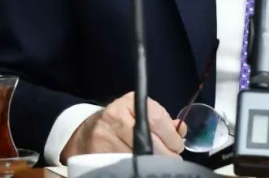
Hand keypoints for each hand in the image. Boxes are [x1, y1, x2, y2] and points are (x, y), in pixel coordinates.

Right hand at [61, 93, 185, 162]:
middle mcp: (117, 115)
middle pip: (150, 141)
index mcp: (131, 102)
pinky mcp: (99, 152)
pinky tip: (140, 167)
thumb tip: (181, 132)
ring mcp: (106, 135)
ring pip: (139, 156)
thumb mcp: (139, 113)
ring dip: (152, 164)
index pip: (158, 120)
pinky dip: (136, 168)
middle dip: (166, 154)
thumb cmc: (120, 122)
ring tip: (156, 164)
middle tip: (171, 160)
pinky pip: (125, 165)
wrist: (87, 132)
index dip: (172, 137)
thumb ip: (162, 121)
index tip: (177, 147)